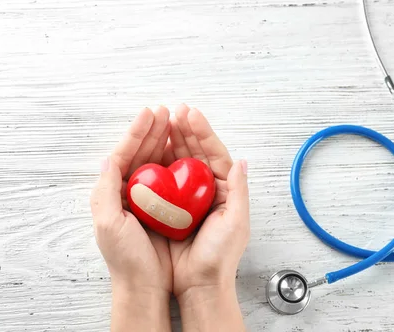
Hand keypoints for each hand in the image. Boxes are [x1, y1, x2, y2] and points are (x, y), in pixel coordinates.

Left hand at [90, 106, 172, 331]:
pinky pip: (170, 176)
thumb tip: (108, 158)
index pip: (124, 154)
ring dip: (164, 140)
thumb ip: (105, 189)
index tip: (150, 113)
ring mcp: (148, 198)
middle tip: (166, 110)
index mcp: (112, 192)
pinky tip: (182, 147)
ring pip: (156, 161)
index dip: (137, 132)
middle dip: (153, 130)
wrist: (145, 284)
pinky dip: (174, 159)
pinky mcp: (165, 206)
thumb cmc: (125, 257)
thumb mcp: (108, 223)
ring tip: (174, 121)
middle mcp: (129, 191)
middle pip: (141, 153)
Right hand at [167, 104, 249, 331]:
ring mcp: (187, 197)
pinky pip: (164, 180)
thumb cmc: (221, 255)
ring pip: (179, 162)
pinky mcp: (170, 207)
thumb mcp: (236, 222)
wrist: (199, 283)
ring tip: (164, 120)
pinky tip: (153, 148)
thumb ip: (238, 191)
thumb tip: (241, 161)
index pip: (215, 154)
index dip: (203, 132)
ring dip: (173, 140)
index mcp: (224, 189)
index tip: (191, 114)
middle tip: (175, 110)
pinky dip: (159, 162)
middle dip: (187, 130)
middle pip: (196, 153)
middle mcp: (206, 189)